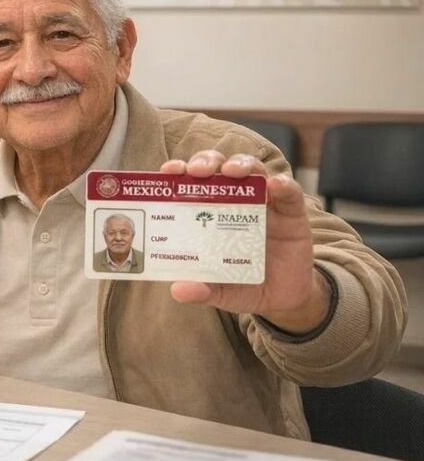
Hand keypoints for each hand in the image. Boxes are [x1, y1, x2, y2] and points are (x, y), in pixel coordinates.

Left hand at [161, 150, 329, 333]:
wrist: (284, 298)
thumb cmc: (244, 284)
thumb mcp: (222, 291)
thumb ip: (202, 290)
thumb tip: (178, 291)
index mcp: (210, 213)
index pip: (192, 183)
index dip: (180, 172)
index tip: (167, 170)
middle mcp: (235, 201)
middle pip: (219, 168)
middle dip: (207, 162)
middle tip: (197, 171)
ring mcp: (265, 203)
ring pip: (252, 170)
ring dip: (240, 165)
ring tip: (232, 172)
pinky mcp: (293, 212)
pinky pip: (290, 192)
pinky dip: (283, 185)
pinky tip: (275, 185)